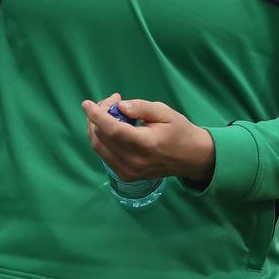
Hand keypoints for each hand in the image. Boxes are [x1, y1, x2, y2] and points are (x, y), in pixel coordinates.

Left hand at [82, 96, 215, 183]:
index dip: (96, 116)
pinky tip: (112, 127)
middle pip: (101, 137)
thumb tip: (119, 106)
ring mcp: (128, 172)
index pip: (112, 130)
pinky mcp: (126, 176)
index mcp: (145, 144)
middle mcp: (134, 161)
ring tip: (110, 112)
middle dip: (98, 116)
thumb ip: (141, 108)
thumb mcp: (165, 112)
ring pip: (98, 147)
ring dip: (96, 127)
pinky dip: (102, 139)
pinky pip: (104, 155)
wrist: (192, 158)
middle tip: (111, 102)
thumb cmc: (180, 131)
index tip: (86, 104)